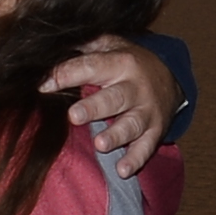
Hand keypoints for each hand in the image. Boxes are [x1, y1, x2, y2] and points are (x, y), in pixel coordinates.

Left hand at [40, 36, 172, 174]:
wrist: (171, 77)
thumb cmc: (129, 62)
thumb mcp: (111, 45)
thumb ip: (84, 46)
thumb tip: (51, 45)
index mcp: (120, 63)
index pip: (91, 67)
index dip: (67, 76)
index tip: (44, 86)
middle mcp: (135, 87)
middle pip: (114, 98)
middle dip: (94, 108)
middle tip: (74, 116)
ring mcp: (146, 111)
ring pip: (132, 124)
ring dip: (116, 135)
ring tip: (100, 145)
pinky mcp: (155, 131)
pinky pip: (146, 148)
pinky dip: (135, 159)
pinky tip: (122, 170)